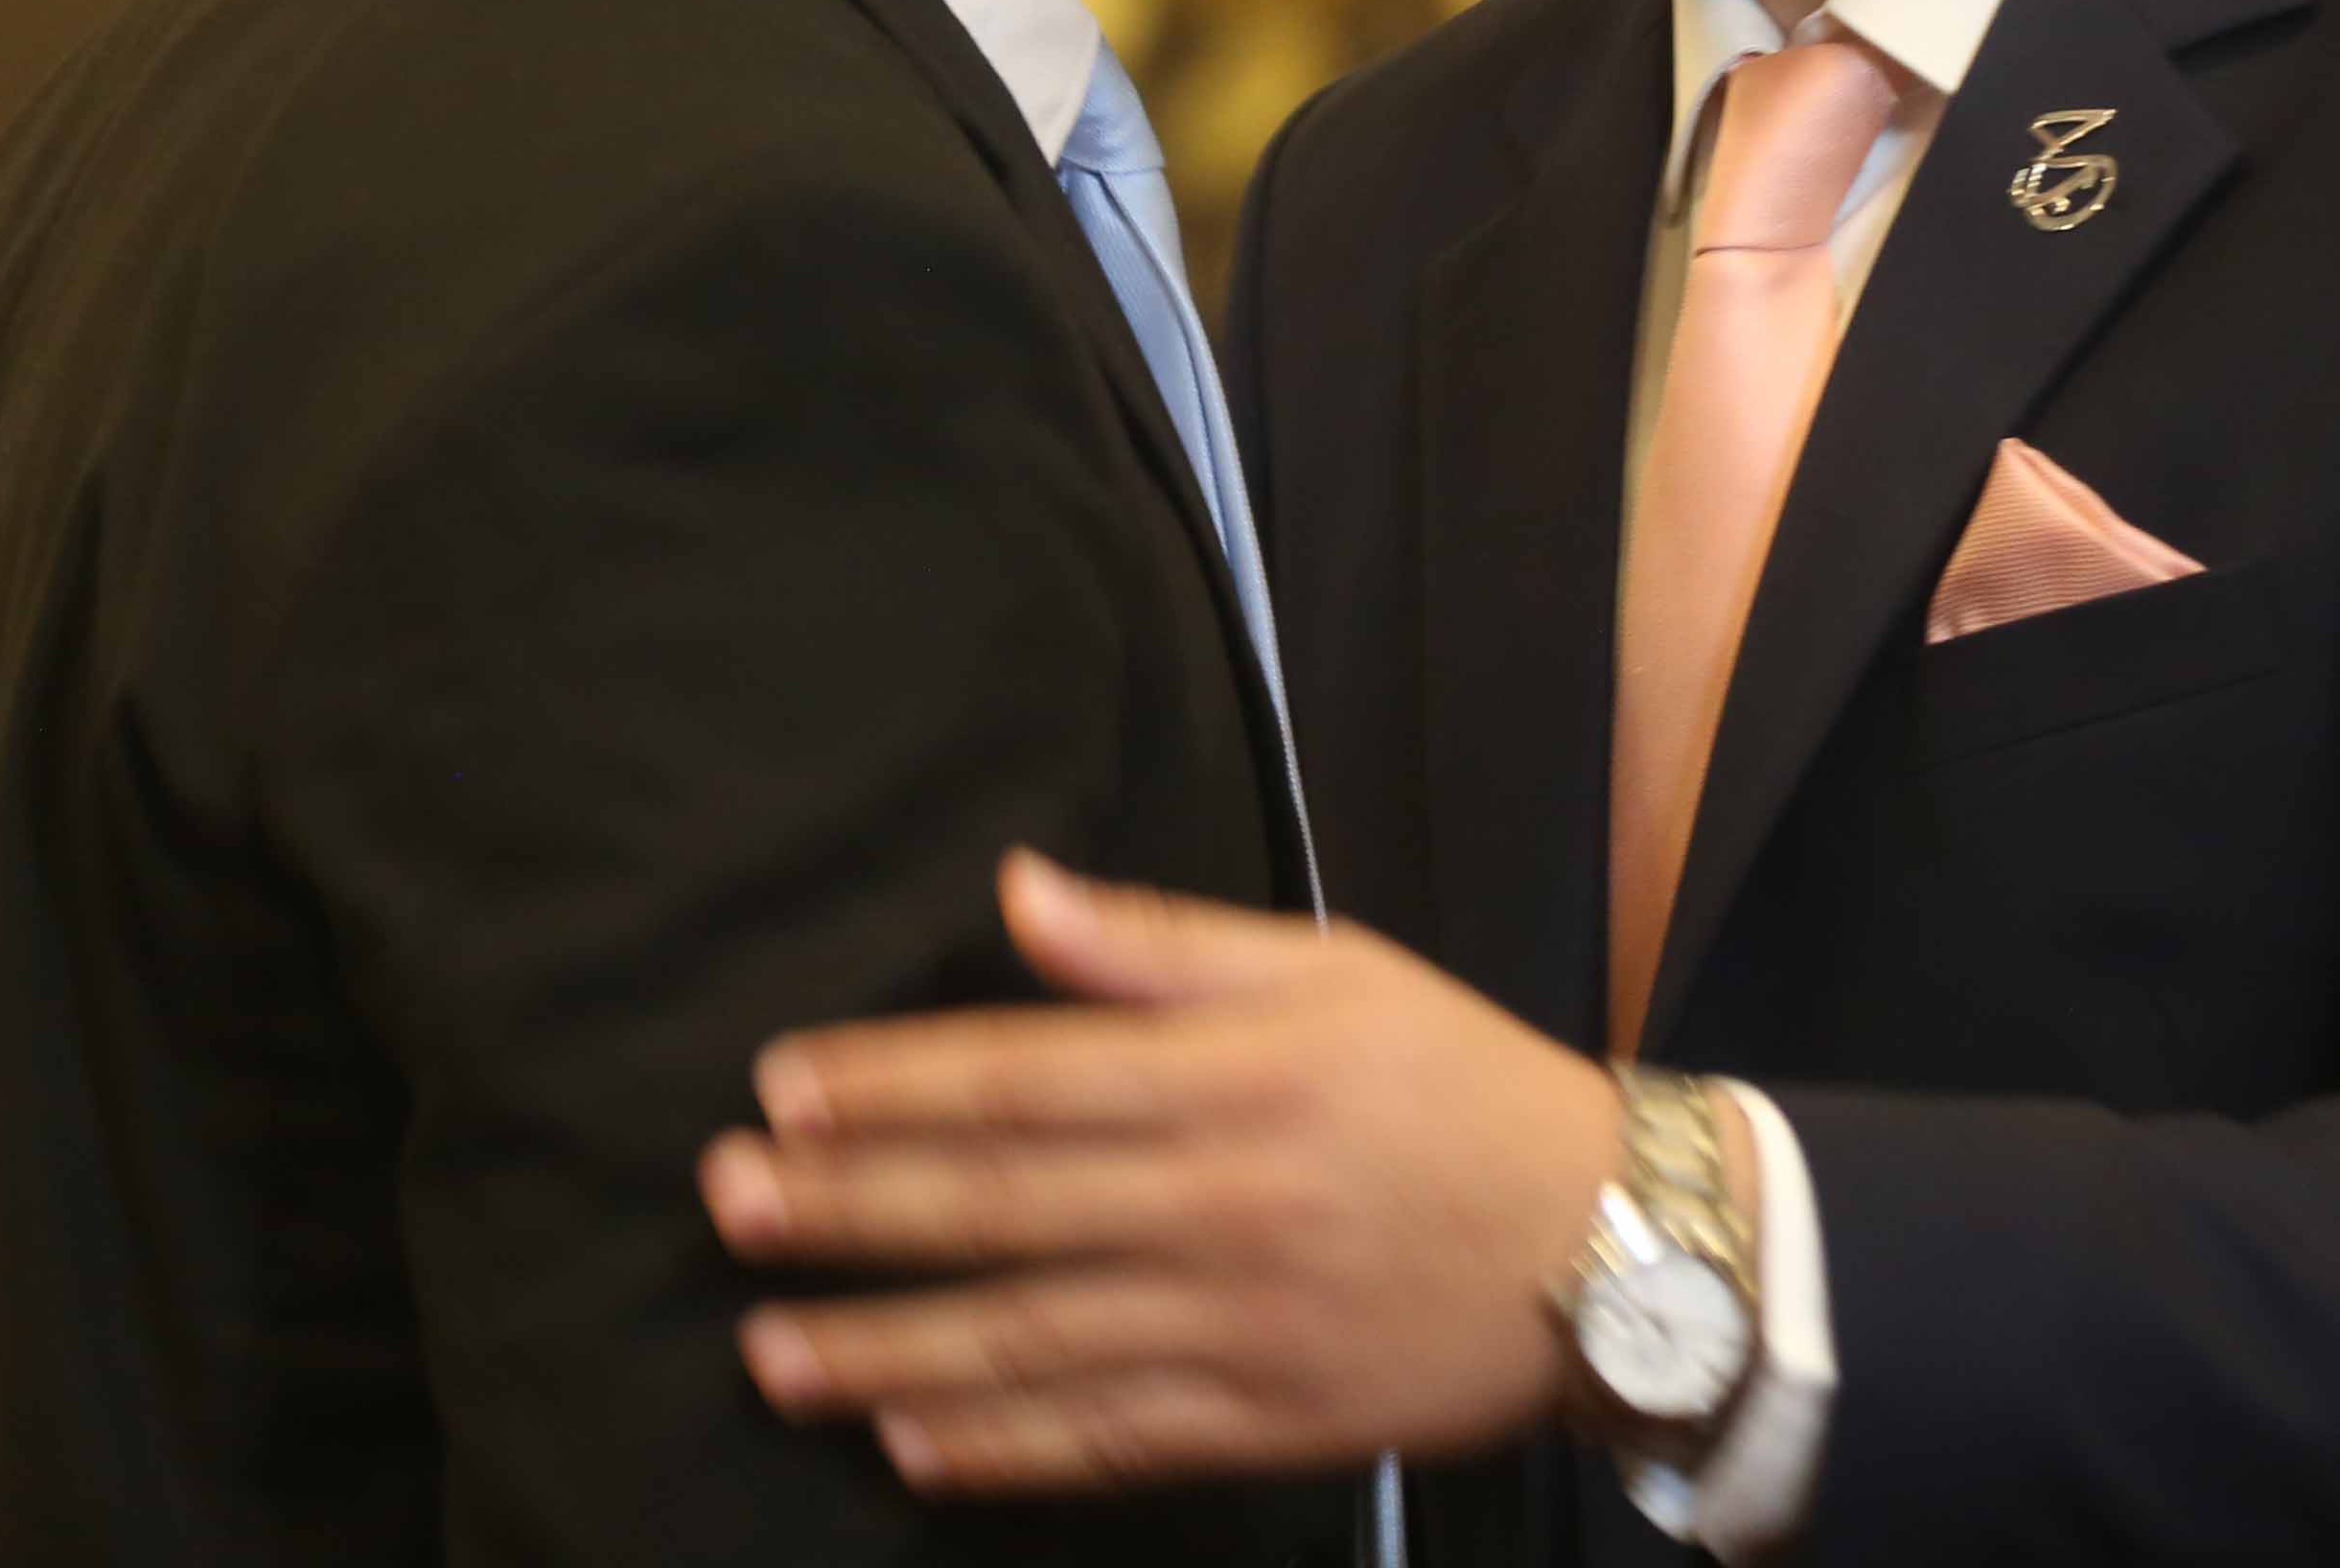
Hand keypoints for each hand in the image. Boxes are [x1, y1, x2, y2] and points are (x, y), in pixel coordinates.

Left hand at [706, 850, 1625, 1492]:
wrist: (1613, 1244)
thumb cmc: (1460, 1085)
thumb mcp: (1332, 973)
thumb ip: (1163, 943)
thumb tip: (1016, 890)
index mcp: (1235, 1078)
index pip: (1027, 1081)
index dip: (894, 1084)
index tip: (780, 1088)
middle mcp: (1222, 1202)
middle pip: (1003, 1210)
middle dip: (851, 1210)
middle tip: (726, 1207)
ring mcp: (1240, 1325)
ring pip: (1032, 1342)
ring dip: (889, 1349)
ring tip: (771, 1351)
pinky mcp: (1265, 1420)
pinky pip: (1111, 1439)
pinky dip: (1006, 1449)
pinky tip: (911, 1446)